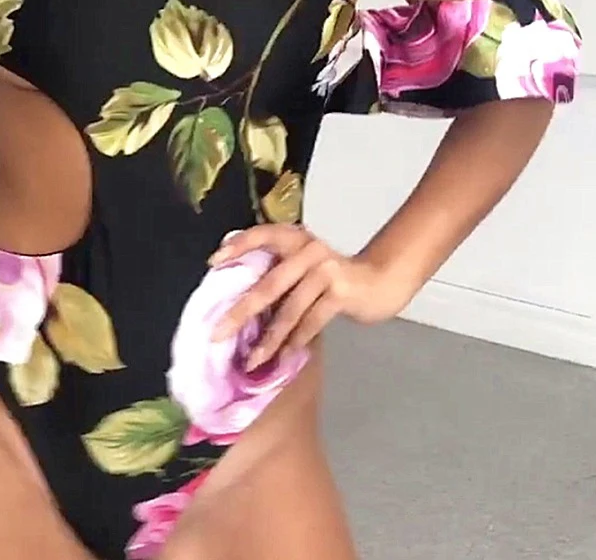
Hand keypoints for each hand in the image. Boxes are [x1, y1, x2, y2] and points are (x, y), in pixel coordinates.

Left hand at [208, 224, 412, 370]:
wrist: (382, 280)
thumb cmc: (334, 276)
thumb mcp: (305, 264)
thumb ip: (279, 271)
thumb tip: (236, 299)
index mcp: (296, 239)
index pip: (262, 234)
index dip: (237, 246)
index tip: (213, 263)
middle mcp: (309, 249)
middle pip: (268, 284)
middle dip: (241, 312)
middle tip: (218, 333)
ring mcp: (325, 270)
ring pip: (289, 310)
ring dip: (269, 340)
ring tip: (251, 360)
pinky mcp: (340, 292)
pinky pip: (311, 322)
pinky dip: (295, 343)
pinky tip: (282, 358)